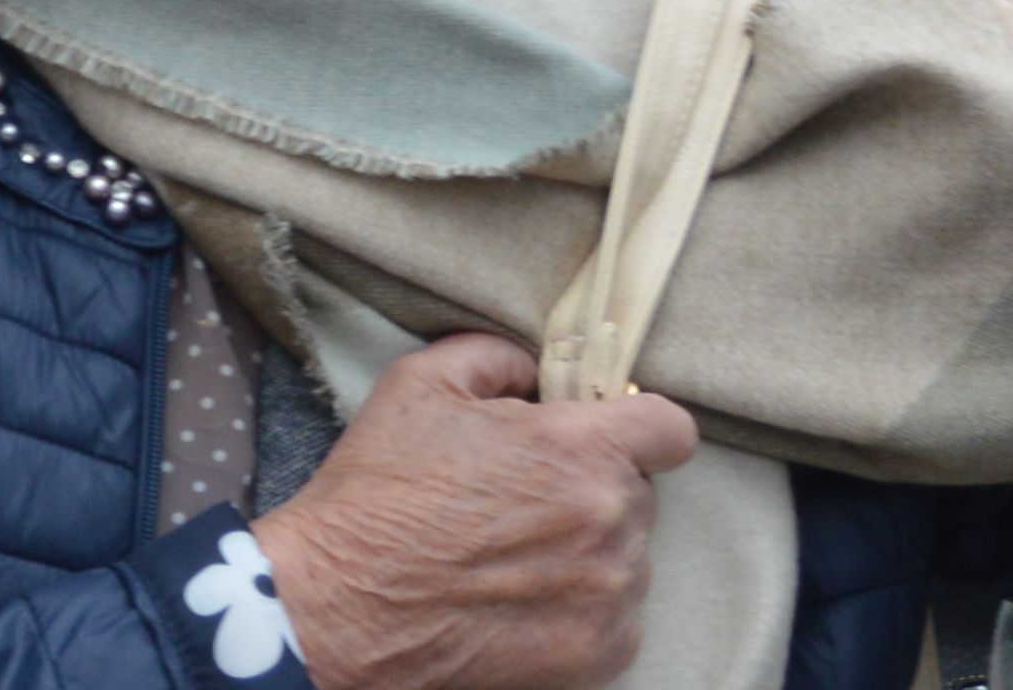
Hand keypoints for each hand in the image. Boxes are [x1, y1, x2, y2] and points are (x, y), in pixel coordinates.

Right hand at [248, 330, 689, 689]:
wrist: (342, 607)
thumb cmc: (379, 492)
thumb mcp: (419, 384)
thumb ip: (495, 357)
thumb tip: (535, 371)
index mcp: (578, 448)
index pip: (671, 430)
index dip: (641, 428)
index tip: (608, 439)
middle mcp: (610, 522)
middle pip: (640, 494)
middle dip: (593, 488)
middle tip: (525, 499)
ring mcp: (610, 596)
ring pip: (629, 557)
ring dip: (590, 550)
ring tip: (516, 556)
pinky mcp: (598, 656)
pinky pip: (618, 618)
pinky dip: (582, 607)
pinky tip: (522, 600)